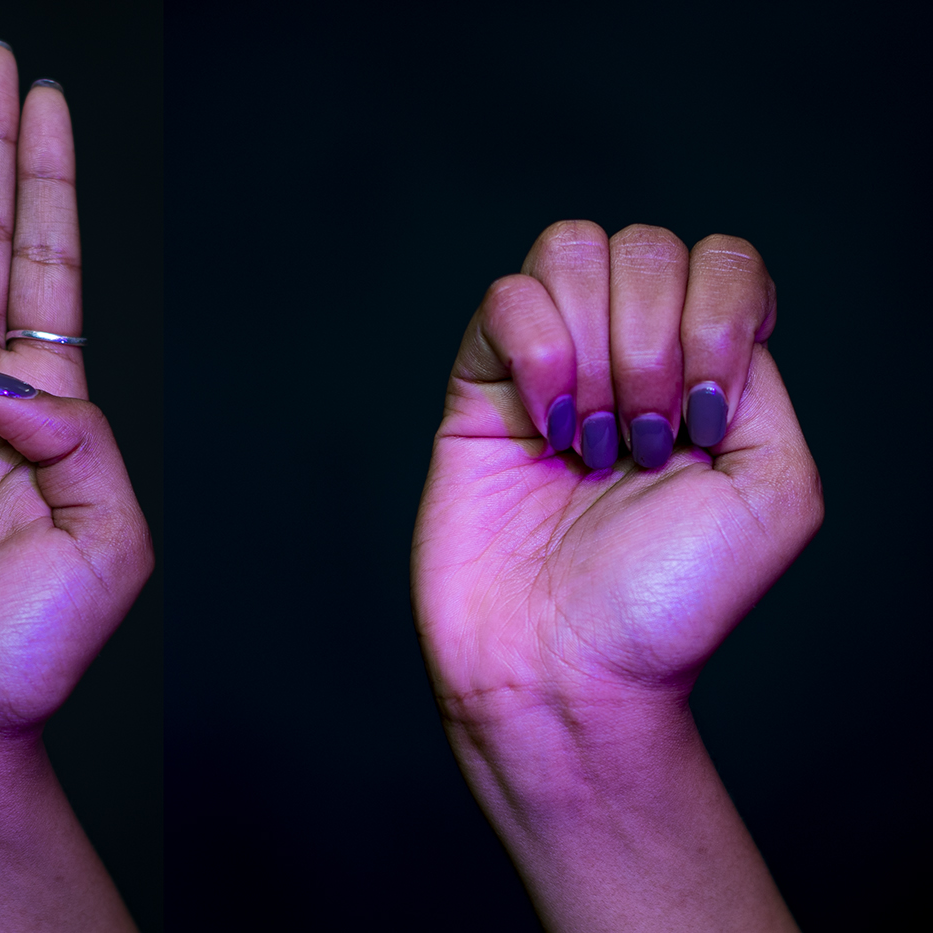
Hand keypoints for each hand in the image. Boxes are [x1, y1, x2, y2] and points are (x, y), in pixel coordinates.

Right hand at [411, 221, 820, 931]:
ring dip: (592, 343)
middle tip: (640, 445)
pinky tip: (544, 426)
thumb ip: (761, 380)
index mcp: (705, 378)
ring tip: (588, 439)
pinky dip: (535, 350)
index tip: (702, 418)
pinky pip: (503, 300)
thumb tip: (699, 315)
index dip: (716, 316)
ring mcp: (549, 369)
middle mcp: (628, 361)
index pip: (720, 262)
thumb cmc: (664, 604)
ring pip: (569, 251)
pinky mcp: (479, 388)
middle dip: (649, 344)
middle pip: (644, 247)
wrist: (560, 670)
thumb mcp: (777, 493)